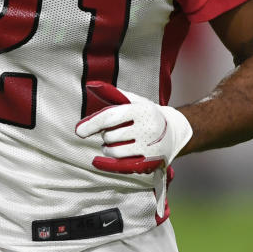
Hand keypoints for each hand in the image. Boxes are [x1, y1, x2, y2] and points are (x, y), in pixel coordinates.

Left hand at [75, 81, 192, 174]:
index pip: (110, 117)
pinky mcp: (149, 161)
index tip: (79, 131)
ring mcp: (149, 146)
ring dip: (108, 148)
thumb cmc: (147, 114)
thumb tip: (92, 86)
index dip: (92, 124)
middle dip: (106, 135)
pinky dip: (108, 163)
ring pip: (114, 151)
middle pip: (110, 136)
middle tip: (114, 131)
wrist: (174, 132)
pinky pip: (121, 165)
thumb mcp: (135, 101)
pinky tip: (99, 161)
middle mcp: (147, 128)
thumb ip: (114, 94)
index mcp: (141, 110)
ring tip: (115, 142)